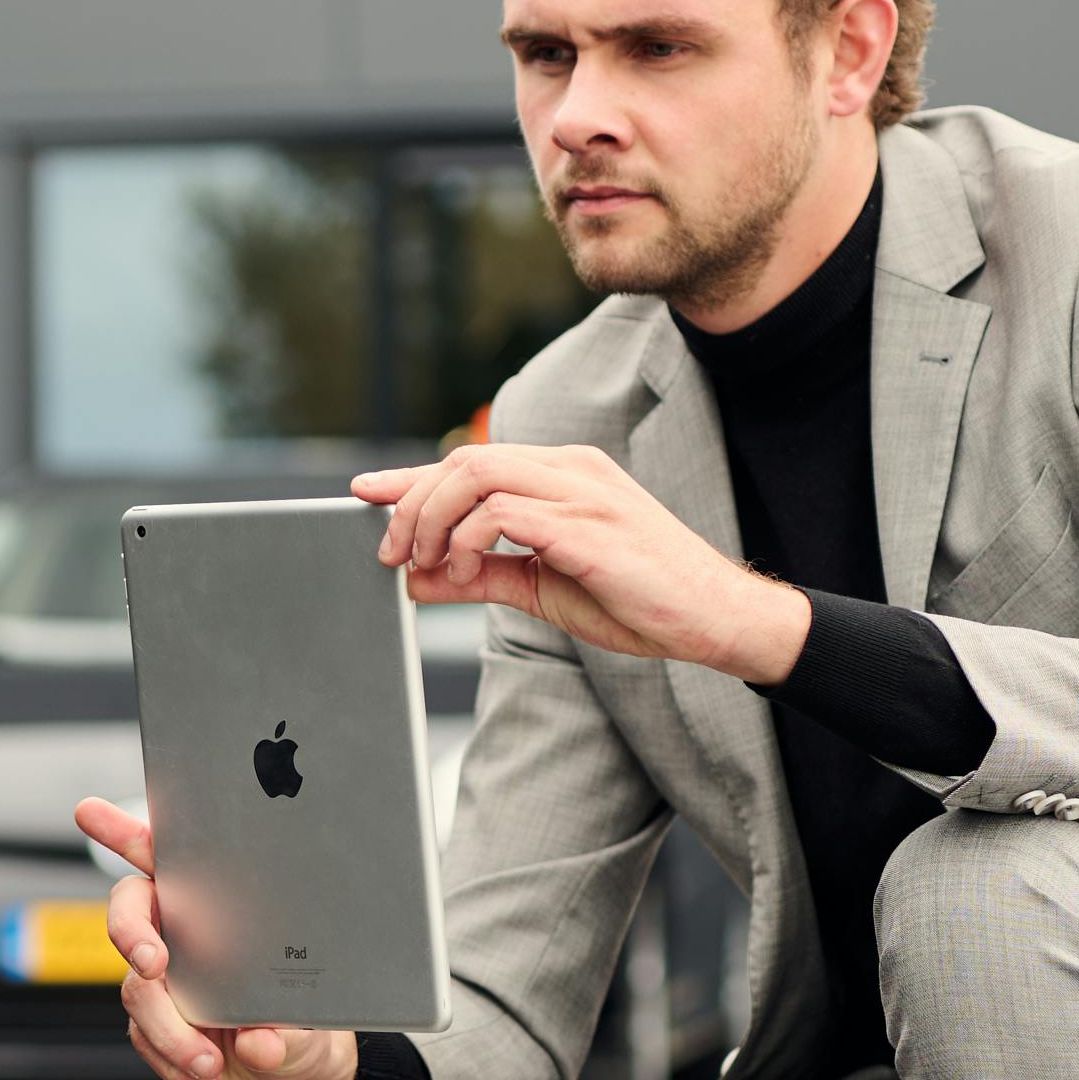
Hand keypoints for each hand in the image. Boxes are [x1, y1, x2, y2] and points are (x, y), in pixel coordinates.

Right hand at [77, 796, 357, 1079]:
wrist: (292, 1066)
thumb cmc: (301, 1017)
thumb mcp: (312, 1024)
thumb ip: (288, 1033)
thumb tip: (259, 1039)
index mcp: (213, 905)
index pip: (164, 858)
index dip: (123, 832)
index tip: (90, 811)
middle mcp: (177, 934)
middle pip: (129, 914)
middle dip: (131, 933)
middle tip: (153, 963)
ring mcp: (160, 980)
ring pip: (137, 992)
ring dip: (169, 1028)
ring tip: (208, 1059)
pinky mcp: (152, 1023)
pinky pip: (146, 1039)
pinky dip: (174, 1058)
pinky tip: (205, 1068)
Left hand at [354, 443, 810, 680]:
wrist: (714, 619)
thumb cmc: (637, 600)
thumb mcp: (543, 588)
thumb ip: (481, 575)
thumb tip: (416, 580)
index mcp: (563, 475)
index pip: (473, 461)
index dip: (410, 476)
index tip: (364, 494)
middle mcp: (571, 470)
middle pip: (465, 460)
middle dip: (411, 504)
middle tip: (391, 554)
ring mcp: (582, 492)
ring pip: (477, 476)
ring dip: (434, 521)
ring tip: (426, 565)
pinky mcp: (589, 526)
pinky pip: (505, 513)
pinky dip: (468, 541)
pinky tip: (463, 574)